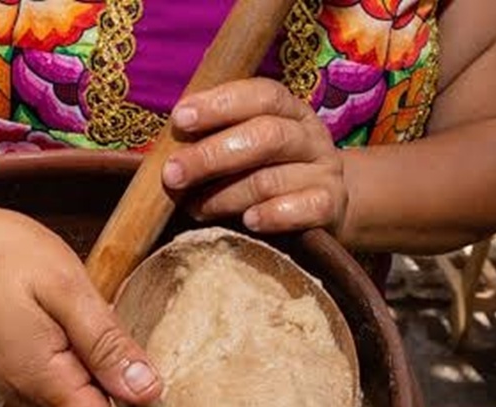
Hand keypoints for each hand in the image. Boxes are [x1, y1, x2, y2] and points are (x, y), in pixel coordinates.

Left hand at [163, 78, 347, 235]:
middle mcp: (309, 135)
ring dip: (225, 196)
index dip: (219, 104)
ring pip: (271, 179)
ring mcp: (324, 170)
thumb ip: (213, 141)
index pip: (260, 94)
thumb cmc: (267, 172)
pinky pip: (303, 209)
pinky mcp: (330, 205)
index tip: (180, 119)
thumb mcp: (245, 148)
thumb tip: (164, 150)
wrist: (323, 206)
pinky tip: (248, 222)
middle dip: (211, 155)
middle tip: (172, 175)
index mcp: (288, 110)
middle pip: (265, 135)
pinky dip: (272, 215)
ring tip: (196, 209)